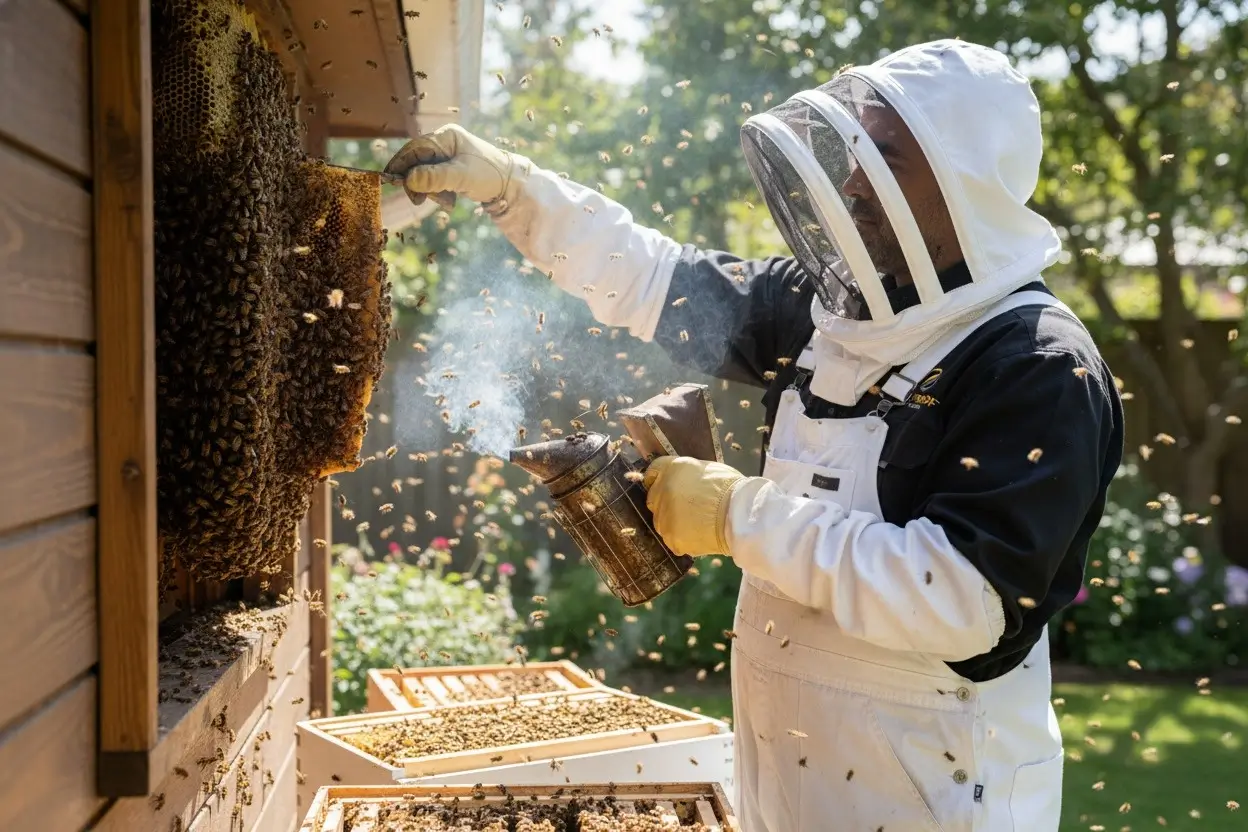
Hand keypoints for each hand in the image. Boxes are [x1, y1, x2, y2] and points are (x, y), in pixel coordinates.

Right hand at [384, 124, 525, 210]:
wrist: (511, 186)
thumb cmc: (489, 176)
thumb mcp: (461, 177)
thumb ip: (435, 178)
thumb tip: (409, 180)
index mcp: (446, 135)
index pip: (415, 148)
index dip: (402, 164)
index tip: (391, 180)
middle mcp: (444, 142)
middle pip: (417, 162)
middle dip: (418, 182)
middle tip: (419, 200)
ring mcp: (447, 156)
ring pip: (424, 174)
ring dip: (430, 190)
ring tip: (447, 200)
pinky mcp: (450, 169)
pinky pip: (434, 181)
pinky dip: (438, 193)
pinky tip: (450, 200)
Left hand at [643, 456, 745, 556]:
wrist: (740, 514)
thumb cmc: (731, 488)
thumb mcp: (707, 468)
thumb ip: (686, 474)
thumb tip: (681, 480)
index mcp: (671, 469)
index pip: (652, 473)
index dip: (660, 480)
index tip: (669, 487)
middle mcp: (662, 490)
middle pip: (654, 498)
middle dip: (667, 502)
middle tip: (688, 508)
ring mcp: (664, 516)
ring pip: (662, 521)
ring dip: (674, 522)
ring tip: (698, 523)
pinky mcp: (671, 538)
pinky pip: (673, 539)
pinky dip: (683, 539)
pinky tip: (700, 534)